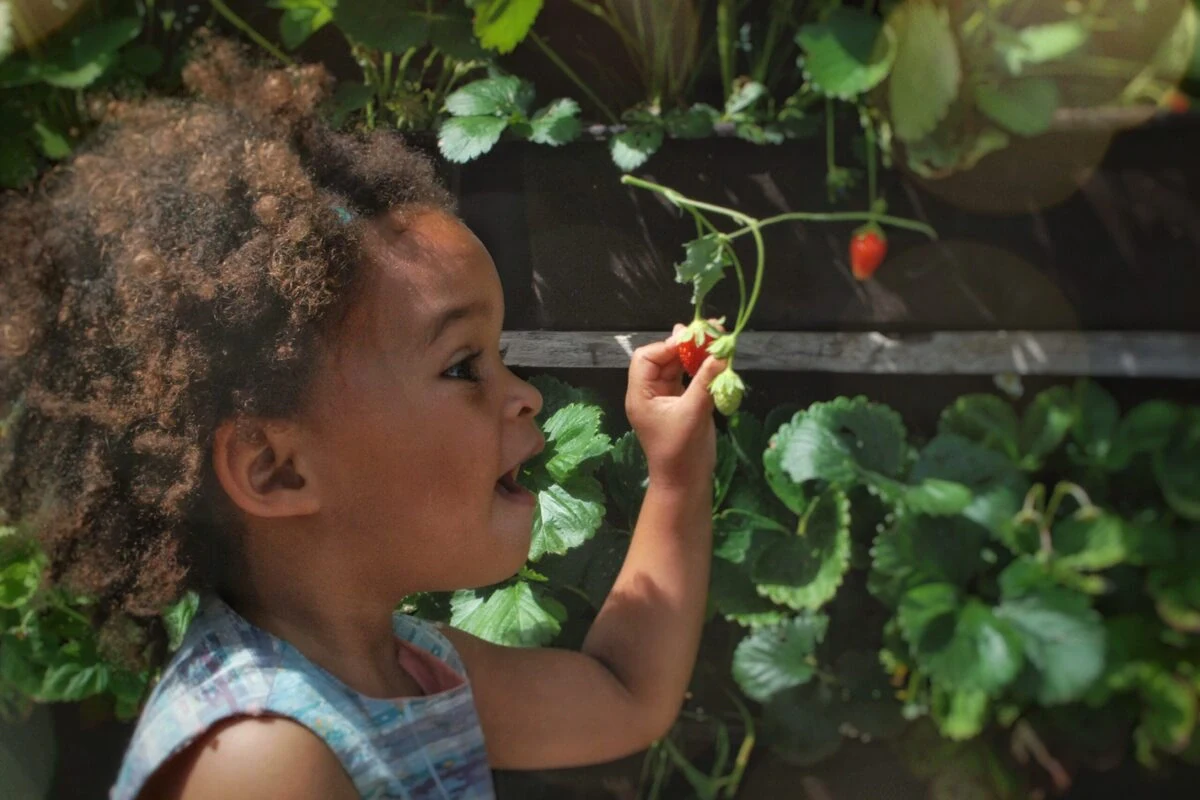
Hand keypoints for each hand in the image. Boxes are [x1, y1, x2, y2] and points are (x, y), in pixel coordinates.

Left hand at [624, 325, 725, 489]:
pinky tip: (716, 359)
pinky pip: (689, 378)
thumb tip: (720, 354)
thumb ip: (705, 382)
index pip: (646, 358)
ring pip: (678, 366)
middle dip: (685, 345)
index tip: (691, 340)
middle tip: (709, 331)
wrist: (685, 482)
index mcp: (641, 394)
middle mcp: (650, 392)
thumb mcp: (693, 413)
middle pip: (663, 358)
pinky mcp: (682, 404)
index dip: (667, 345)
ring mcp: (666, 398)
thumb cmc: (681, 451)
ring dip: (695, 354)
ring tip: (716, 339)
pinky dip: (701, 368)